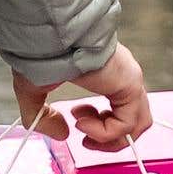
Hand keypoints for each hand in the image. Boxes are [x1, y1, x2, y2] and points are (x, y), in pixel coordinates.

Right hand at [10, 43, 152, 151]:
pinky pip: (127, 124)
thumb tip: (62, 135)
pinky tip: (83, 123)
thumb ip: (43, 117)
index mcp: (109, 75)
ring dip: (109, 138)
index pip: (122, 109)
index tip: (77, 124)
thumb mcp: (34, 92)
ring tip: (83, 127)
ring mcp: (130, 81)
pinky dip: (104, 132)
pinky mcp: (130, 86)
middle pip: (135, 120)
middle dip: (109, 138)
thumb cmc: (42, 52)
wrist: (49, 35)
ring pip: (138, 125)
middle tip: (85, 137)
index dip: (102, 128)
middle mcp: (123, 78)